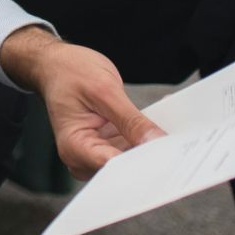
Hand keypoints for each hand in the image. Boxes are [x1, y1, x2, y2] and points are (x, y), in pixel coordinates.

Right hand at [0, 30, 162, 179]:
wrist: (55, 65)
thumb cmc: (69, 72)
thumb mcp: (103, 90)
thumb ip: (131, 120)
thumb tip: (157, 143)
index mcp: (74, 147)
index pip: (115, 168)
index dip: (144, 165)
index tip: (172, 158)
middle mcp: (83, 158)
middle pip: (126, 170)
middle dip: (152, 157)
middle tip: (178, 144)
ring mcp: (96, 154)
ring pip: (134, 162)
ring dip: (153, 148)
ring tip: (170, 134)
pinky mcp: (107, 148)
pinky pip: (133, 151)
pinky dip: (146, 140)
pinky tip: (158, 128)